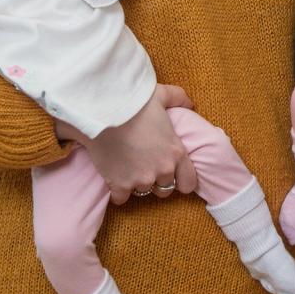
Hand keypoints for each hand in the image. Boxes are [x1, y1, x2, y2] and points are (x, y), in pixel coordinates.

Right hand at [56, 84, 197, 204]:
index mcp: (176, 152)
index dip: (180, 180)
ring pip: (143, 192)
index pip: (188, 183)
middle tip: (144, 167)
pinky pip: (121, 199)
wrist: (104, 111)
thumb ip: (179, 98)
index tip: (171, 174)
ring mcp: (141, 179)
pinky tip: (113, 178)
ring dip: (136, 184)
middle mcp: (162, 170)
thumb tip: (190, 103)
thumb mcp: (162, 94)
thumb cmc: (135, 101)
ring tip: (127, 168)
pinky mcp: (119, 184)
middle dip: (157, 181)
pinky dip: (117, 191)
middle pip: (165, 190)